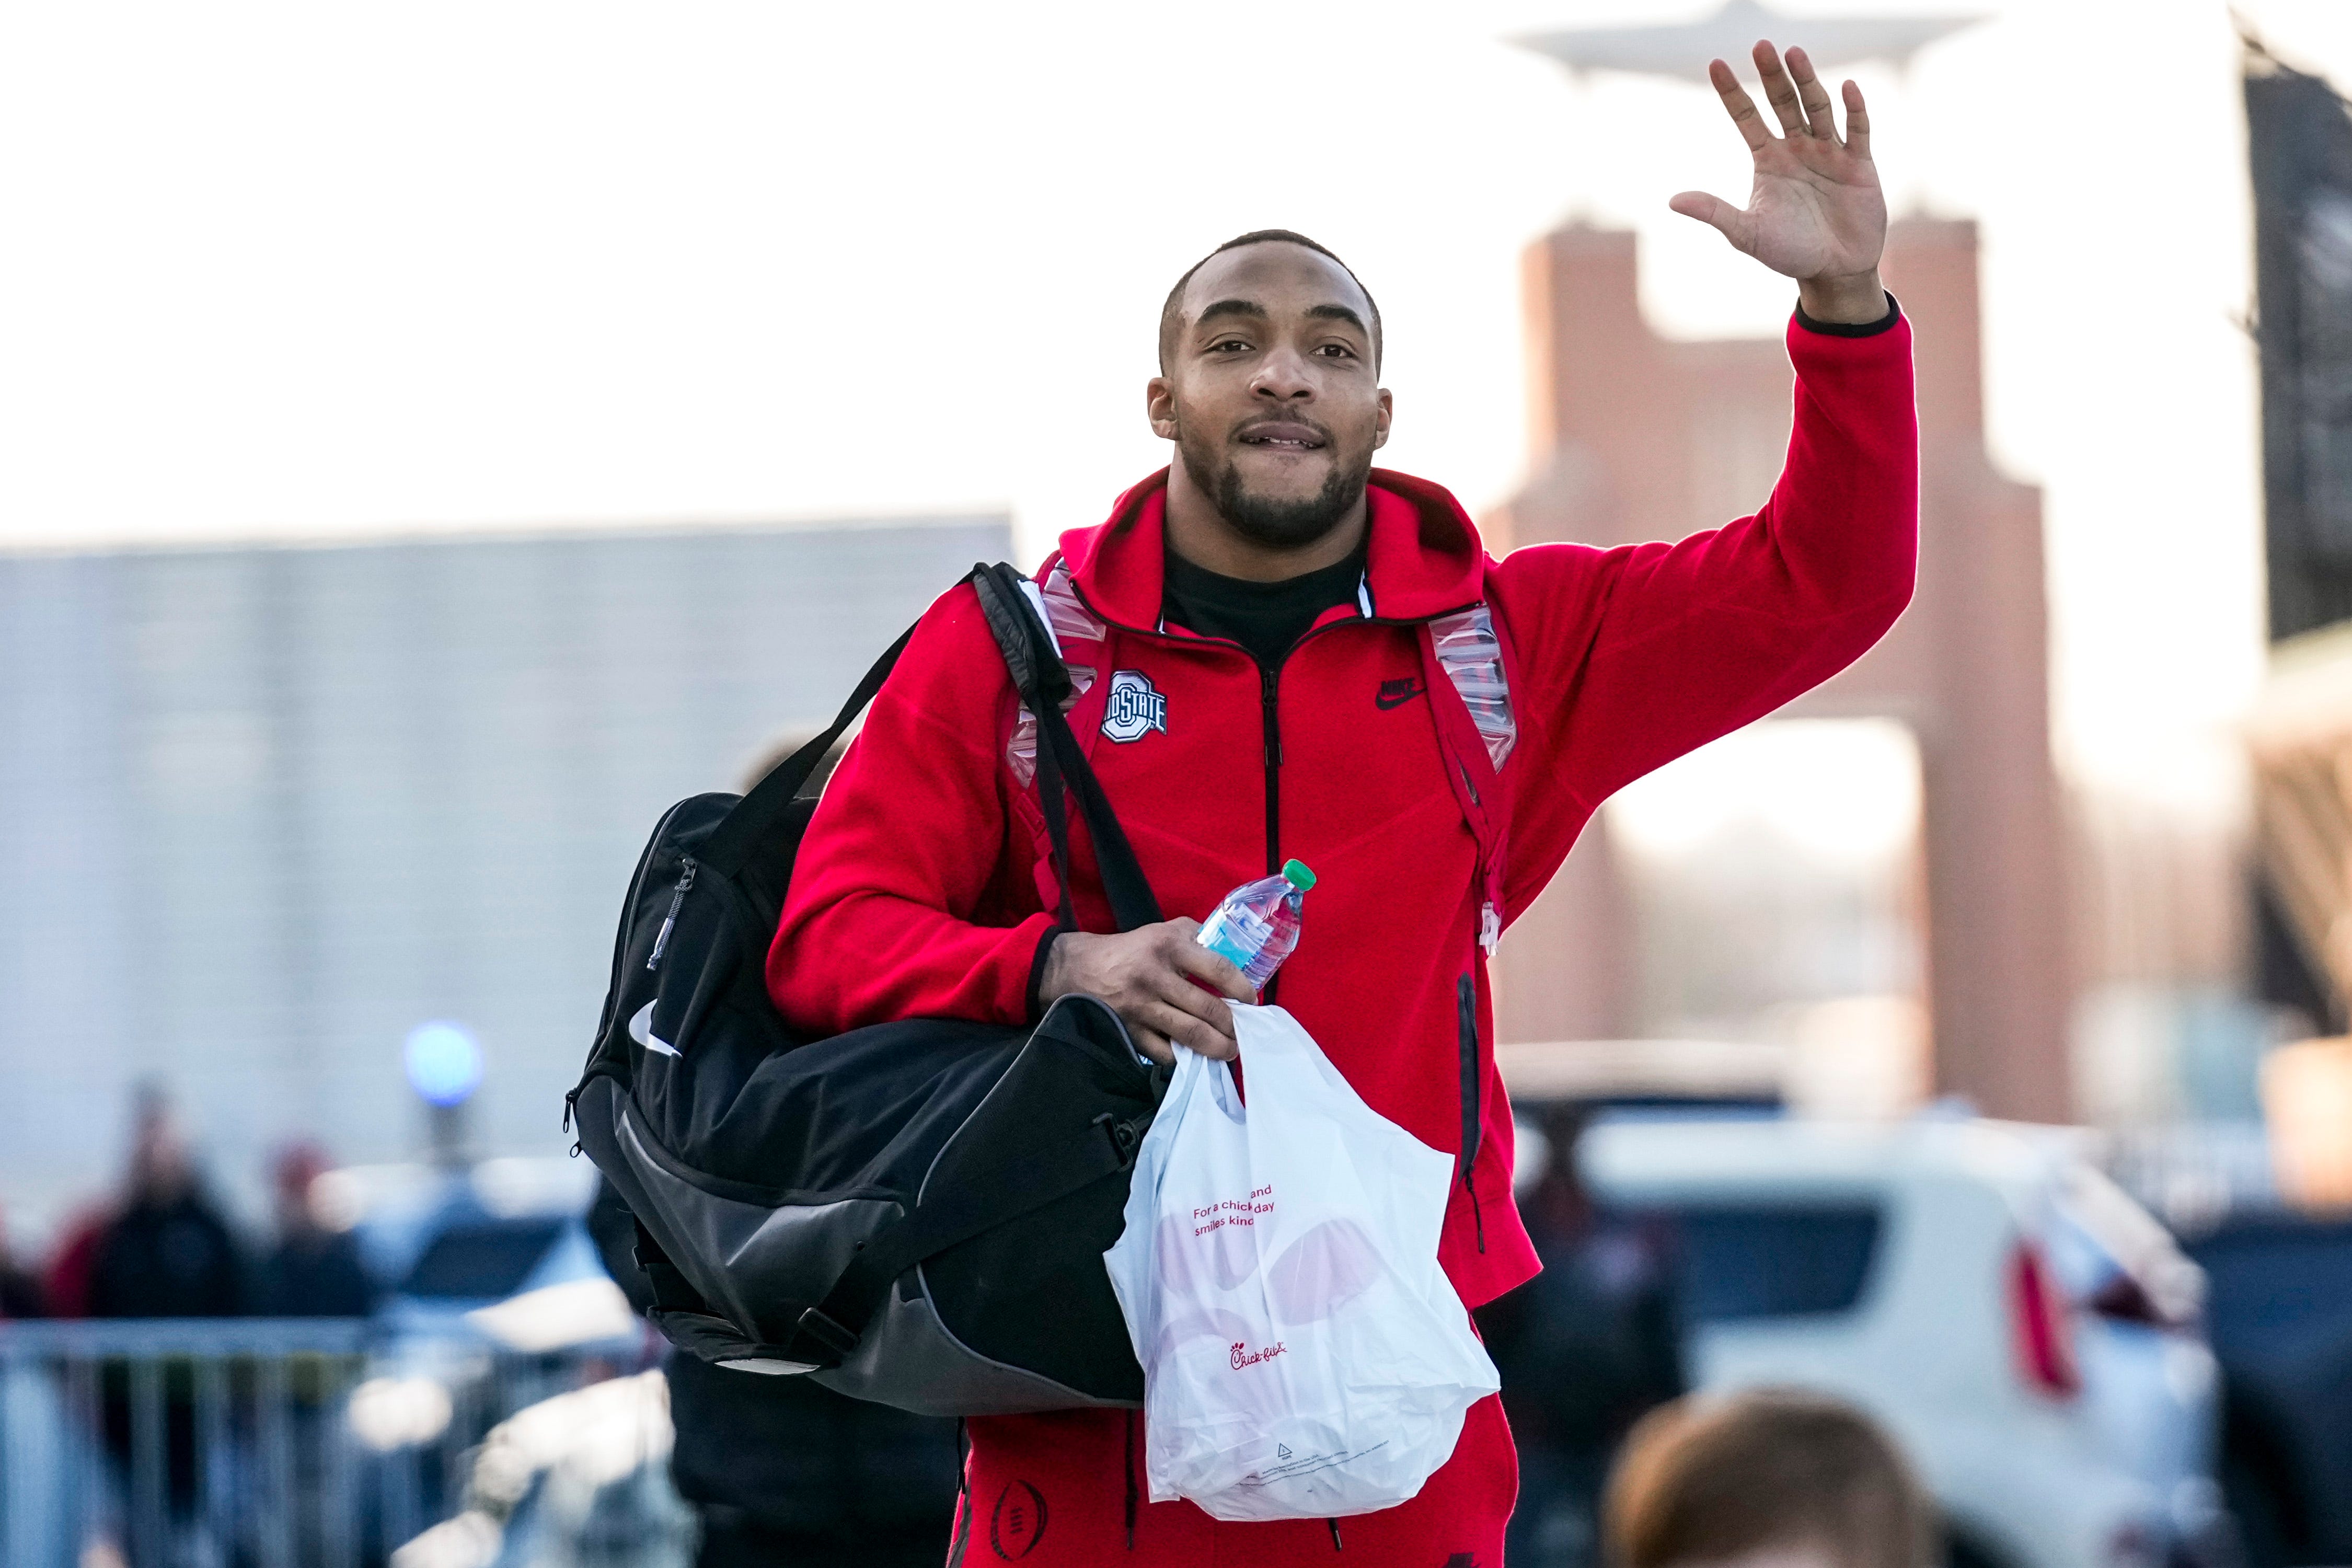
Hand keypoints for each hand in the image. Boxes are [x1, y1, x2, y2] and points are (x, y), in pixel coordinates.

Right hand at [1039, 920, 1252, 1064]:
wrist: (1079, 969)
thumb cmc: (1131, 950)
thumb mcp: (1163, 931)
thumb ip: (1197, 938)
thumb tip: (1231, 957)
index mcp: (1168, 946)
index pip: (1216, 968)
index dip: (1240, 987)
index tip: (1251, 1001)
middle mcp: (1155, 976)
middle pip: (1206, 1008)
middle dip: (1231, 1026)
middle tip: (1242, 1034)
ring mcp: (1141, 1006)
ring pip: (1189, 1034)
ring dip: (1215, 1047)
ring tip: (1228, 1052)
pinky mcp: (1129, 1030)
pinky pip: (1163, 1052)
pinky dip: (1183, 1057)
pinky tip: (1194, 1057)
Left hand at [1669, 41, 1888, 324]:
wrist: (1833, 271)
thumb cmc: (1788, 252)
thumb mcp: (1747, 234)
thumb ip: (1715, 213)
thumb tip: (1673, 201)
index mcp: (1768, 159)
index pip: (1746, 117)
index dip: (1732, 92)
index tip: (1715, 64)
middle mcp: (1797, 148)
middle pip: (1783, 103)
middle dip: (1773, 76)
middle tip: (1762, 45)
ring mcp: (1829, 152)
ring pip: (1817, 108)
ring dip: (1807, 82)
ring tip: (1795, 55)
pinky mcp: (1859, 163)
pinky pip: (1857, 131)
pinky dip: (1854, 110)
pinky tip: (1847, 88)